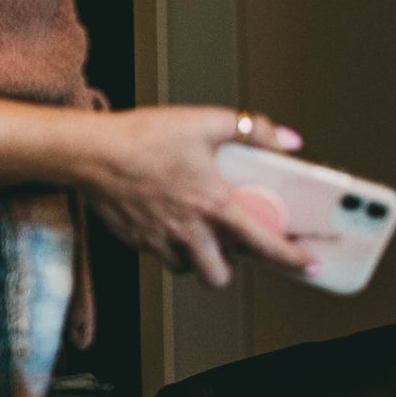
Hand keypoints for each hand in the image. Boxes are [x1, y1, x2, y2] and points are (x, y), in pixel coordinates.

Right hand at [77, 107, 315, 286]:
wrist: (89, 152)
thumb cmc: (142, 137)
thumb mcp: (206, 120)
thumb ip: (253, 129)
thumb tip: (286, 141)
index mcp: (214, 204)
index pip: (264, 244)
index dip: (291, 257)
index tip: (307, 262)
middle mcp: (188, 230)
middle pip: (219, 276)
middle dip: (229, 269)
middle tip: (233, 251)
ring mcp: (158, 238)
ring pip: (185, 268)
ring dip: (196, 258)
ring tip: (196, 236)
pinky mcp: (133, 238)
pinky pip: (156, 253)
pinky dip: (166, 244)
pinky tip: (164, 220)